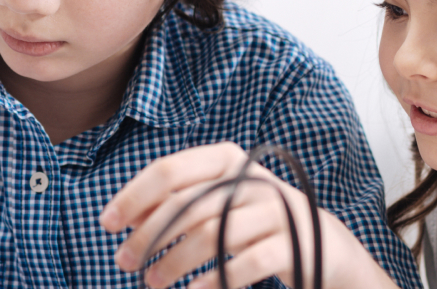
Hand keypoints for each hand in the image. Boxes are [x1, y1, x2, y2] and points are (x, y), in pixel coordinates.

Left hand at [100, 142, 396, 288]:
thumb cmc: (259, 229)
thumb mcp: (222, 207)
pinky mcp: (295, 243)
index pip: (170, 170)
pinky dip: (213, 281)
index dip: (134, 197)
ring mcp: (277, 209)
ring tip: (154, 282)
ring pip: (209, 234)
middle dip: (147, 237)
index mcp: (230, 160)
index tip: (107, 224)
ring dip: (173, 263)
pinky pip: (243, 263)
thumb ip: (181, 205)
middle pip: (185, 205)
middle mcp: (254, 178)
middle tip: (124, 263)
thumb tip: (126, 220)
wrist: (329, 252)